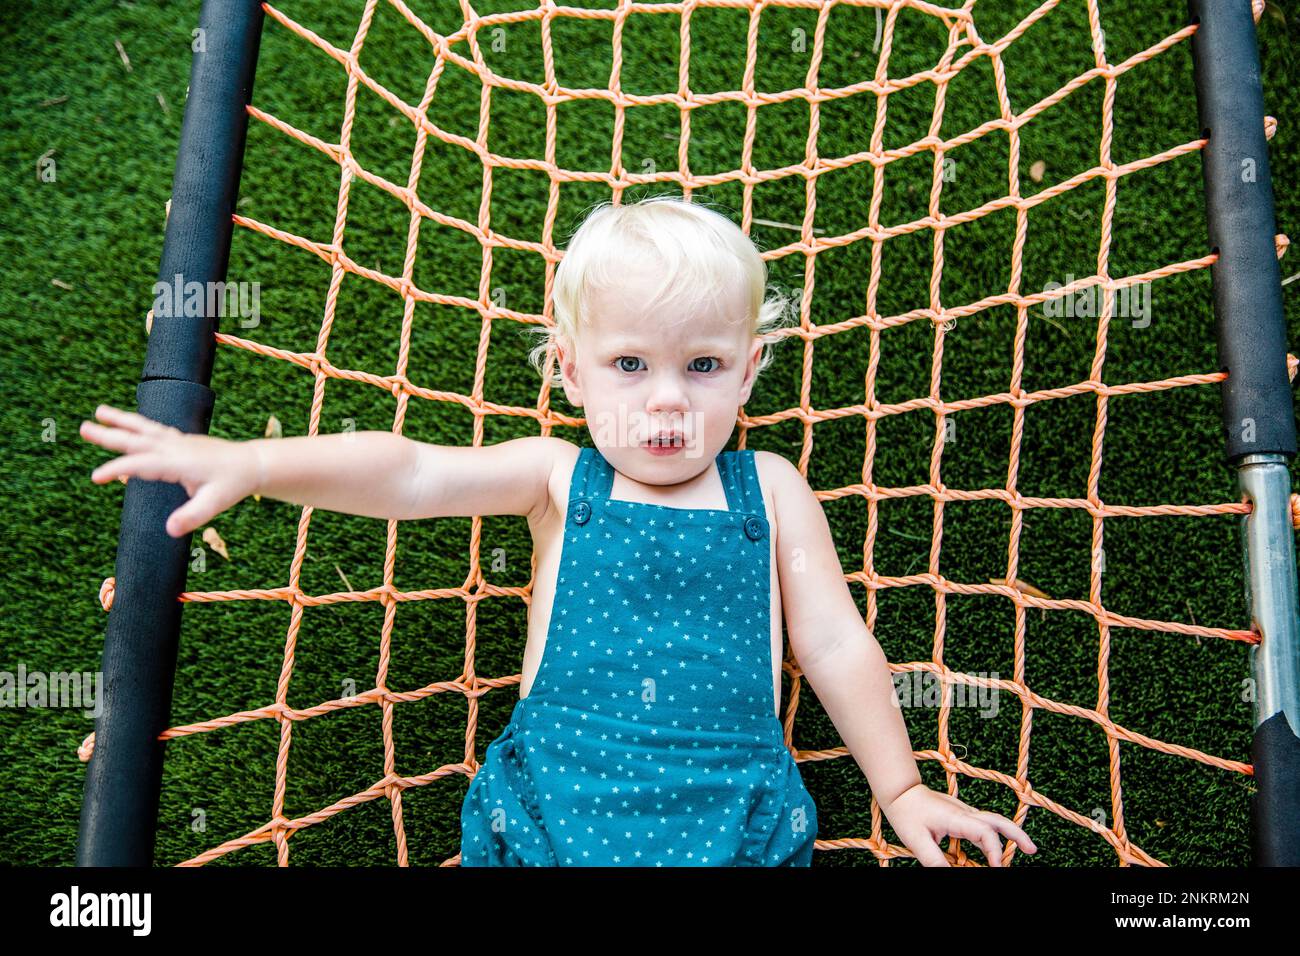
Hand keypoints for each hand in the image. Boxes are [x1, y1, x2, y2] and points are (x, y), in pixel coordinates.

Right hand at [81, 404, 259, 537]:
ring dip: (121, 420)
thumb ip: (192, 516)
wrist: (252, 464)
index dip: (117, 470)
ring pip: (145, 428)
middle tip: (82, 427)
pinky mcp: (182, 441)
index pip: (141, 465)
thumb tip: (170, 530)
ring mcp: (179, 441)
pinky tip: (128, 425)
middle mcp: (176, 447)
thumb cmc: (233, 485)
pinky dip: (138, 426)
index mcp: (179, 461)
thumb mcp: (214, 504)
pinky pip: (155, 430)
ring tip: (98, 411)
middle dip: (110, 435)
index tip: (96, 477)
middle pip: (137, 440)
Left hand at [882, 782, 1036, 866]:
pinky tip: (991, 851)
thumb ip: (935, 861)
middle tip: (1033, 850)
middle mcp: (965, 813)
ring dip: (1009, 835)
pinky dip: (993, 836)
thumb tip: (950, 875)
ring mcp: (965, 813)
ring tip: (1025, 850)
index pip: (985, 833)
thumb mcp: (917, 842)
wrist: (900, 792)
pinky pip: (983, 825)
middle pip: (998, 821)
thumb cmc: (906, 814)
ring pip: (994, 821)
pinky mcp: (961, 815)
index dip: (994, 852)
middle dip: (1017, 835)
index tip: (996, 868)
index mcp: (957, 818)